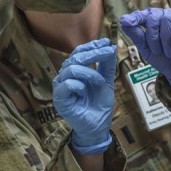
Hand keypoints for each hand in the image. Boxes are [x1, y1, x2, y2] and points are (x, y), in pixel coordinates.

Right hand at [52, 38, 116, 154]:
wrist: (98, 127)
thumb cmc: (99, 105)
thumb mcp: (106, 82)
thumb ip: (106, 66)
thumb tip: (110, 46)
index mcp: (75, 71)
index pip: (79, 53)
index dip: (91, 46)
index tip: (106, 43)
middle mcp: (65, 77)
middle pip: (75, 57)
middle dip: (93, 53)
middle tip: (107, 53)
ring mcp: (61, 88)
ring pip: (70, 69)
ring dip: (88, 72)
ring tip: (99, 82)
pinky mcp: (59, 99)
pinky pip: (65, 85)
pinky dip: (77, 84)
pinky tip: (84, 90)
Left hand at [120, 8, 170, 88]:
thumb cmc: (164, 58)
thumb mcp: (146, 49)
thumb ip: (136, 35)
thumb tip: (124, 21)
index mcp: (152, 22)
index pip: (142, 15)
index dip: (134, 17)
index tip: (125, 22)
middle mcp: (164, 17)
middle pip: (153, 17)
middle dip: (153, 37)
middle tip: (157, 51)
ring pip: (167, 19)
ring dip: (166, 40)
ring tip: (169, 52)